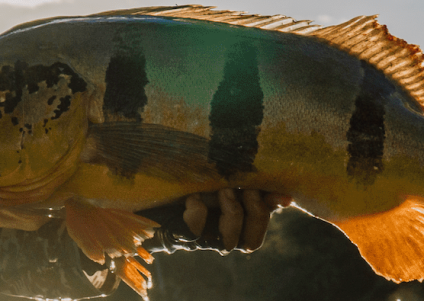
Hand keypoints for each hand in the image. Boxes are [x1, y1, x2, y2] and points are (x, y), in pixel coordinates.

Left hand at [139, 188, 292, 253]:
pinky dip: (198, 210)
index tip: (280, 194)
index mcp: (231, 220)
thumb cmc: (183, 180)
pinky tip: (191, 196)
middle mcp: (218, 236)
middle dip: (254, 212)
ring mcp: (200, 238)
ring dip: (232, 213)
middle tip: (243, 188)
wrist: (139, 190)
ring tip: (220, 190)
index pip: (260, 228)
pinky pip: (197, 231)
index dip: (272, 212)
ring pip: (230, 242)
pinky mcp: (180, 236)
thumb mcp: (218, 180)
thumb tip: (285, 196)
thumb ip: (247, 185)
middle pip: (251, 242)